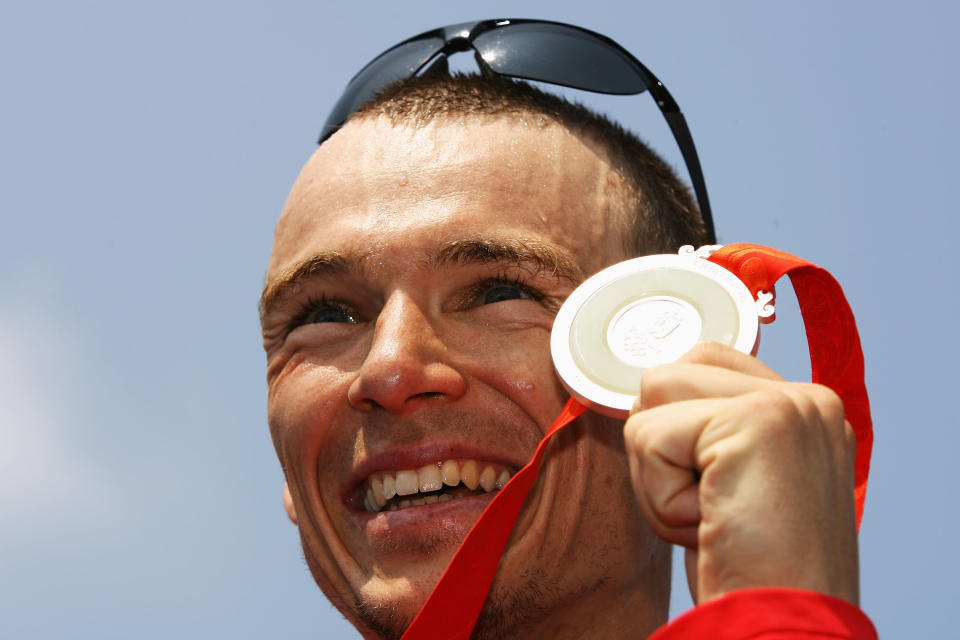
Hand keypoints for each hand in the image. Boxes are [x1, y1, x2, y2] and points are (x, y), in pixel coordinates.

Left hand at [622, 342, 858, 604]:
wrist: (783, 632)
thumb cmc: (749, 574)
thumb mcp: (731, 487)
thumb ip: (706, 432)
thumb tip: (644, 394)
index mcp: (802, 410)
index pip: (699, 360)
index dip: (673, 424)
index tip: (708, 489)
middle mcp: (805, 397)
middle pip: (663, 376)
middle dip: (661, 453)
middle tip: (711, 510)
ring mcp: (789, 404)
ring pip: (649, 400)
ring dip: (658, 475)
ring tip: (711, 517)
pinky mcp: (760, 422)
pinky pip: (648, 438)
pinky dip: (660, 498)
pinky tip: (711, 528)